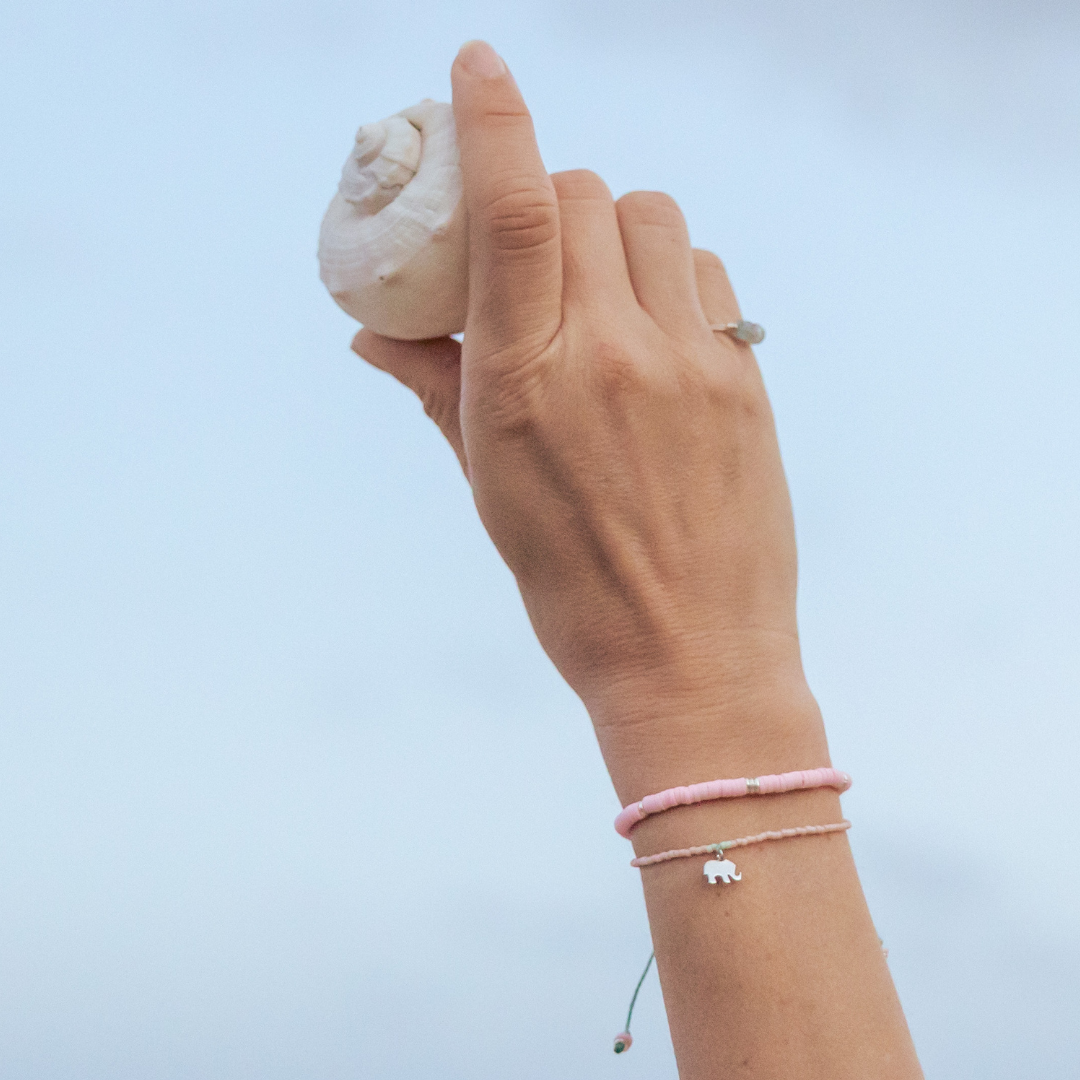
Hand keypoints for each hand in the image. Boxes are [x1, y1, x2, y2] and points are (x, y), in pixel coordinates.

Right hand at [354, 40, 825, 798]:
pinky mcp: (746, 379)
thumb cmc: (573, 585)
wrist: (694, 658)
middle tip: (535, 246)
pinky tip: (655, 330)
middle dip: (548, 199)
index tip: (479, 64)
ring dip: (614, 229)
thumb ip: (435, 390)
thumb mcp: (490, 490)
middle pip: (583, 195)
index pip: (516, 213)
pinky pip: (704, 274)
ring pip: (652, 218)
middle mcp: (612, 355)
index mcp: (527, 385)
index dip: (495, 121)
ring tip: (601, 292)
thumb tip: (372, 332)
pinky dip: (670, 276)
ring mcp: (690, 363)